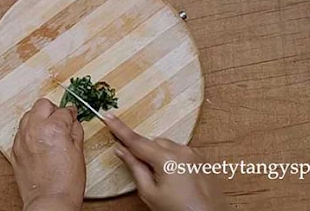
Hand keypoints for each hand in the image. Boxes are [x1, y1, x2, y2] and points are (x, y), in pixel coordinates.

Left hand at [11, 99, 85, 210]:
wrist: (50, 202)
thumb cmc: (66, 182)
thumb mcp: (78, 152)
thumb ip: (75, 131)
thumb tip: (73, 122)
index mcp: (53, 128)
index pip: (63, 110)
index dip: (71, 113)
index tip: (73, 115)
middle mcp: (34, 130)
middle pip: (42, 105)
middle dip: (53, 109)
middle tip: (60, 120)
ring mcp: (22, 139)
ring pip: (28, 115)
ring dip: (39, 118)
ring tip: (48, 130)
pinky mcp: (15, 150)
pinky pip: (21, 131)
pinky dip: (30, 132)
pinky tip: (38, 142)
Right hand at [105, 113, 227, 210]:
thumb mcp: (149, 193)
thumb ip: (134, 167)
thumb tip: (121, 150)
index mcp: (167, 158)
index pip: (136, 141)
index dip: (119, 128)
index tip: (108, 116)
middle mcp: (182, 150)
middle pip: (152, 143)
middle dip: (144, 153)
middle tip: (143, 174)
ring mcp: (193, 154)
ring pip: (166, 147)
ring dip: (159, 158)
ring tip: (164, 183)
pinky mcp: (201, 159)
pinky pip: (179, 152)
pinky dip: (172, 161)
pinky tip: (175, 181)